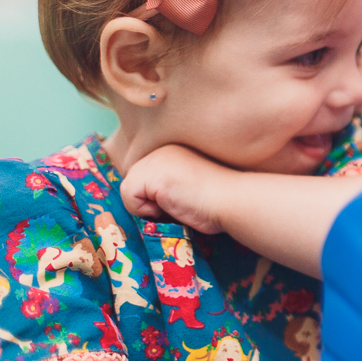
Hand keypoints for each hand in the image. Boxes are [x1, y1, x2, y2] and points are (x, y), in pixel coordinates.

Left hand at [121, 145, 236, 232]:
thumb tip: (146, 202)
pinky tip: (172, 204)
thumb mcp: (190, 185)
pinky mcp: (149, 173)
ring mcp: (154, 159)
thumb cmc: (219, 200)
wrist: (232, 198)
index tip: (184, 198)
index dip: (157, 195)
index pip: (146, 177)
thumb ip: (168, 185)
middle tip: (181, 201)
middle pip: (135, 183)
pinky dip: (146, 210)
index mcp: (174, 150)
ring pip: (130, 190)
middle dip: (151, 199)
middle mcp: (161, 150)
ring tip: (177, 202)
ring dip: (149, 205)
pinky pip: (129, 198)